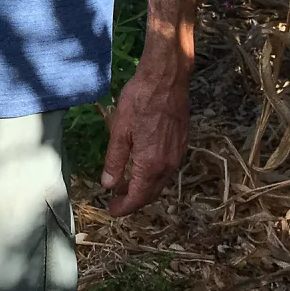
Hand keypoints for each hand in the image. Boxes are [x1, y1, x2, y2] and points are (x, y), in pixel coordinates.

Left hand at [100, 49, 189, 216]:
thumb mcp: (119, 130)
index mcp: (150, 164)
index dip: (123, 207)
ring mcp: (177, 154)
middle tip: (115, 200)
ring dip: (144, 188)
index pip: (137, 197)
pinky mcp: (182, 143)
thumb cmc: (139, 100)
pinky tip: (142, 167)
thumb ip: (115, 160)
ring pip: (160, 182)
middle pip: (151, 193)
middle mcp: (168, 164)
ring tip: (125, 185)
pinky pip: (167, 169)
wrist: (167, 79)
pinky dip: (154, 175)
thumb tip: (108, 185)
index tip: (111, 211)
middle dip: (133, 200)